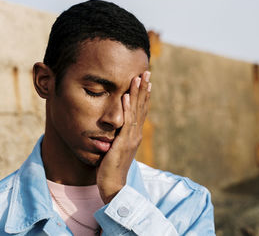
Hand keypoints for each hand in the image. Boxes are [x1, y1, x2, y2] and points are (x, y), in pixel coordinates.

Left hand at [96, 71, 151, 203]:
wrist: (113, 186)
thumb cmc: (112, 168)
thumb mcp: (116, 148)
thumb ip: (118, 137)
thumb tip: (114, 127)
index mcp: (134, 134)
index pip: (141, 110)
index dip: (144, 95)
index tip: (145, 80)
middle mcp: (136, 134)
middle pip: (142, 107)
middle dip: (144, 88)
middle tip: (147, 71)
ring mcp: (131, 138)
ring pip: (136, 111)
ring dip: (137, 93)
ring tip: (139, 77)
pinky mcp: (123, 143)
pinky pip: (125, 123)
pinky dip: (126, 108)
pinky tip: (125, 96)